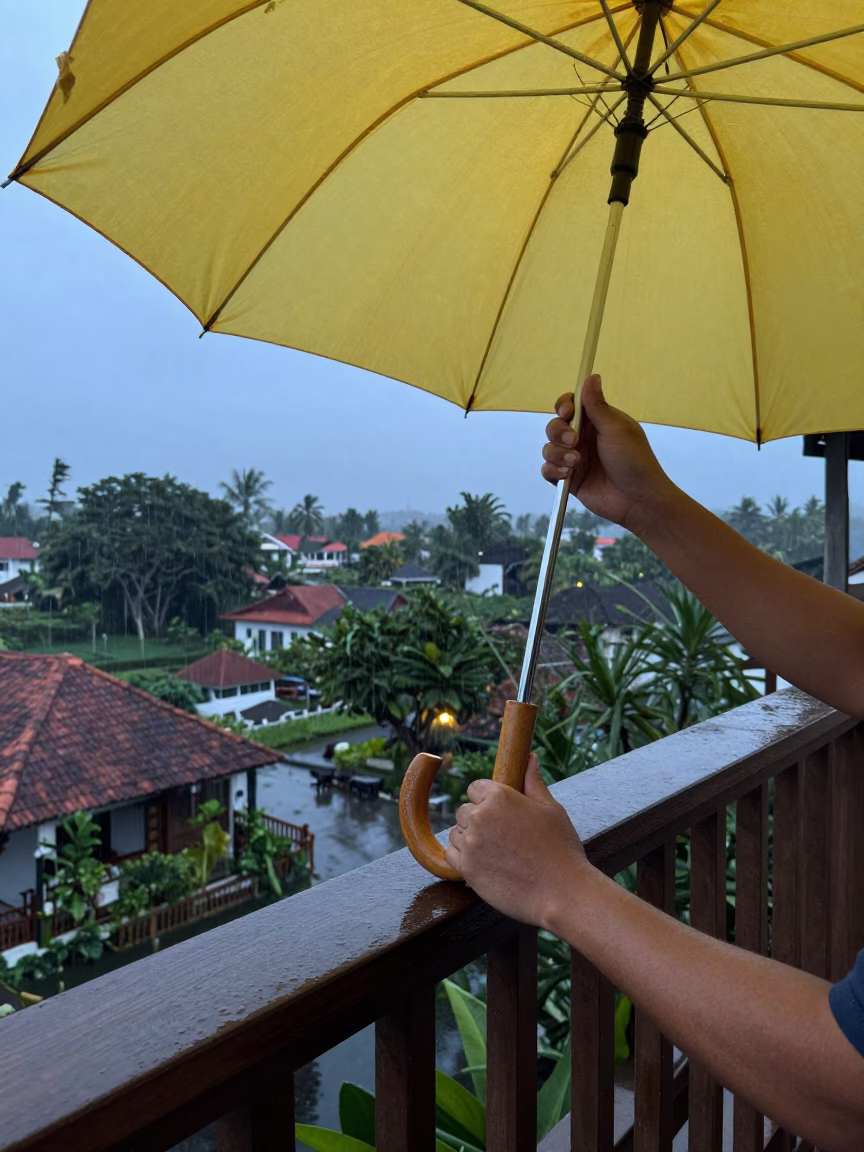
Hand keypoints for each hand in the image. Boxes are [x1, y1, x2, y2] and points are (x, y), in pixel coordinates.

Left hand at [445, 755, 591, 929]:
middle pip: (464, 811)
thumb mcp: (551, 809)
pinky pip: (451, 855)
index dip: (487, 799)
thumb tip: (529, 758)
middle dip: (479, 820)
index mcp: (499, 797)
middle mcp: (480, 817)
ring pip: (456, 833)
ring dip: (470, 839)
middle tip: (504, 836)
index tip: (501, 814)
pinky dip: (463, 857)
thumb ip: (533, 782)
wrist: (561, 892)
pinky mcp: (466, 869)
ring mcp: (470, 844)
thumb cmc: (561, 849)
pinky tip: (485, 862)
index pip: (475, 788)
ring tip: (497, 852)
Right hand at [541, 374, 675, 529]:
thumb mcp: (616, 429)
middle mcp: (584, 438)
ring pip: (549, 448)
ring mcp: (575, 459)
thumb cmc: (634, 461)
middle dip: (558, 432)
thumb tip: (591, 376)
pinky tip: (568, 475)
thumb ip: (597, 405)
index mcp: (597, 422)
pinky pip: (548, 470)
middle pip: (555, 425)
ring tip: (576, 463)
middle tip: (574, 442)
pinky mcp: (569, 479)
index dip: (564, 406)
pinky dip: (553, 471)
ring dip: (557, 454)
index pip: (571, 405)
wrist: (637, 500)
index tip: (567, 412)